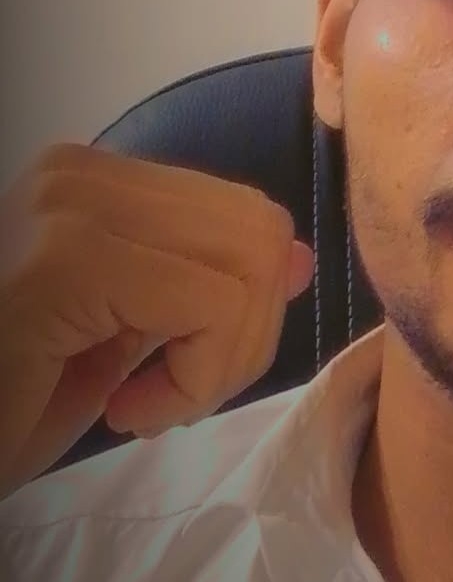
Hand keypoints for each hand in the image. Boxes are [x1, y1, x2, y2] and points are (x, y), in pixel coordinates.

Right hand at [0, 143, 313, 496]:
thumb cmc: (10, 400)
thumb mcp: (126, 339)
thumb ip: (208, 289)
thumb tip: (297, 257)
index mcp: (95, 182)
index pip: (249, 219)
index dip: (246, 311)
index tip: (179, 369)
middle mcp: (79, 172)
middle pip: (262, 233)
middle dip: (244, 335)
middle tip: (171, 392)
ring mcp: (68, 205)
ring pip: (252, 262)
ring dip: (218, 361)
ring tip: (144, 398)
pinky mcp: (65, 260)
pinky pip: (211, 306)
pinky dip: (194, 381)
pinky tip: (123, 409)